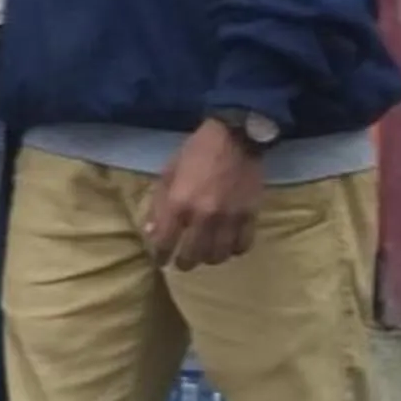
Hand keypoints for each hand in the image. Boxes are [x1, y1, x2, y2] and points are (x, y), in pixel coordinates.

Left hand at [143, 121, 264, 271]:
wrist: (236, 138)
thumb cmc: (197, 152)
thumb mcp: (169, 172)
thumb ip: (158, 204)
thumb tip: (151, 233)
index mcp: (178, 203)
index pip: (165, 243)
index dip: (160, 256)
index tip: (160, 260)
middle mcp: (203, 216)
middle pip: (192, 256)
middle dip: (183, 263)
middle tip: (182, 261)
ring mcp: (228, 219)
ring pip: (217, 256)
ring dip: (208, 258)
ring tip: (204, 253)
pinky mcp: (249, 218)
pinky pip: (241, 247)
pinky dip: (232, 250)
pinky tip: (227, 245)